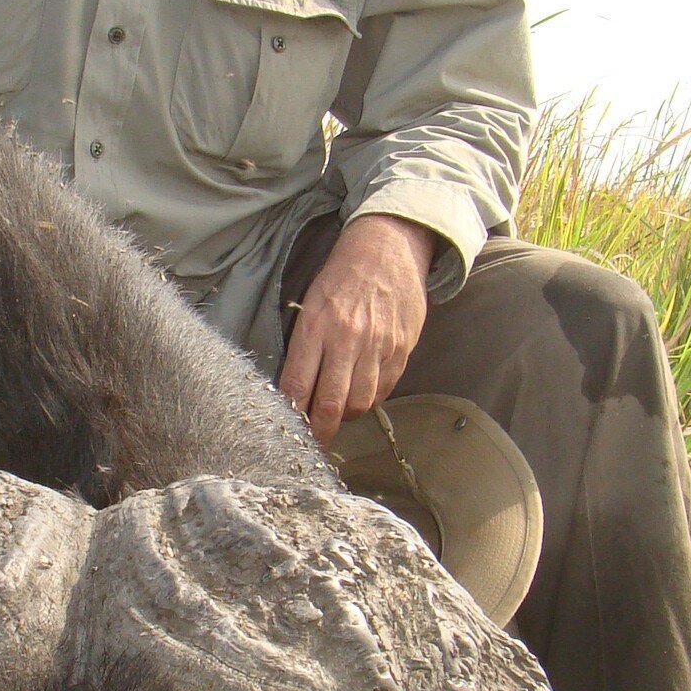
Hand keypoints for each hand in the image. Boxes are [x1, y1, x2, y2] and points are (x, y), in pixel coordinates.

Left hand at [279, 213, 434, 445]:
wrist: (388, 248)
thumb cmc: (342, 275)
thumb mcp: (312, 302)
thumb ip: (305, 345)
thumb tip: (296, 388)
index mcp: (316, 325)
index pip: (298, 384)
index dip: (293, 414)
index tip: (288, 430)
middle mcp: (347, 338)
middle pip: (331, 403)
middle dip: (321, 431)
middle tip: (315, 443)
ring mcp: (378, 345)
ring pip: (360, 402)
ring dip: (347, 414)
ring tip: (339, 412)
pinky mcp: (401, 348)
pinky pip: (384, 389)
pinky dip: (371, 397)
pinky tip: (362, 390)